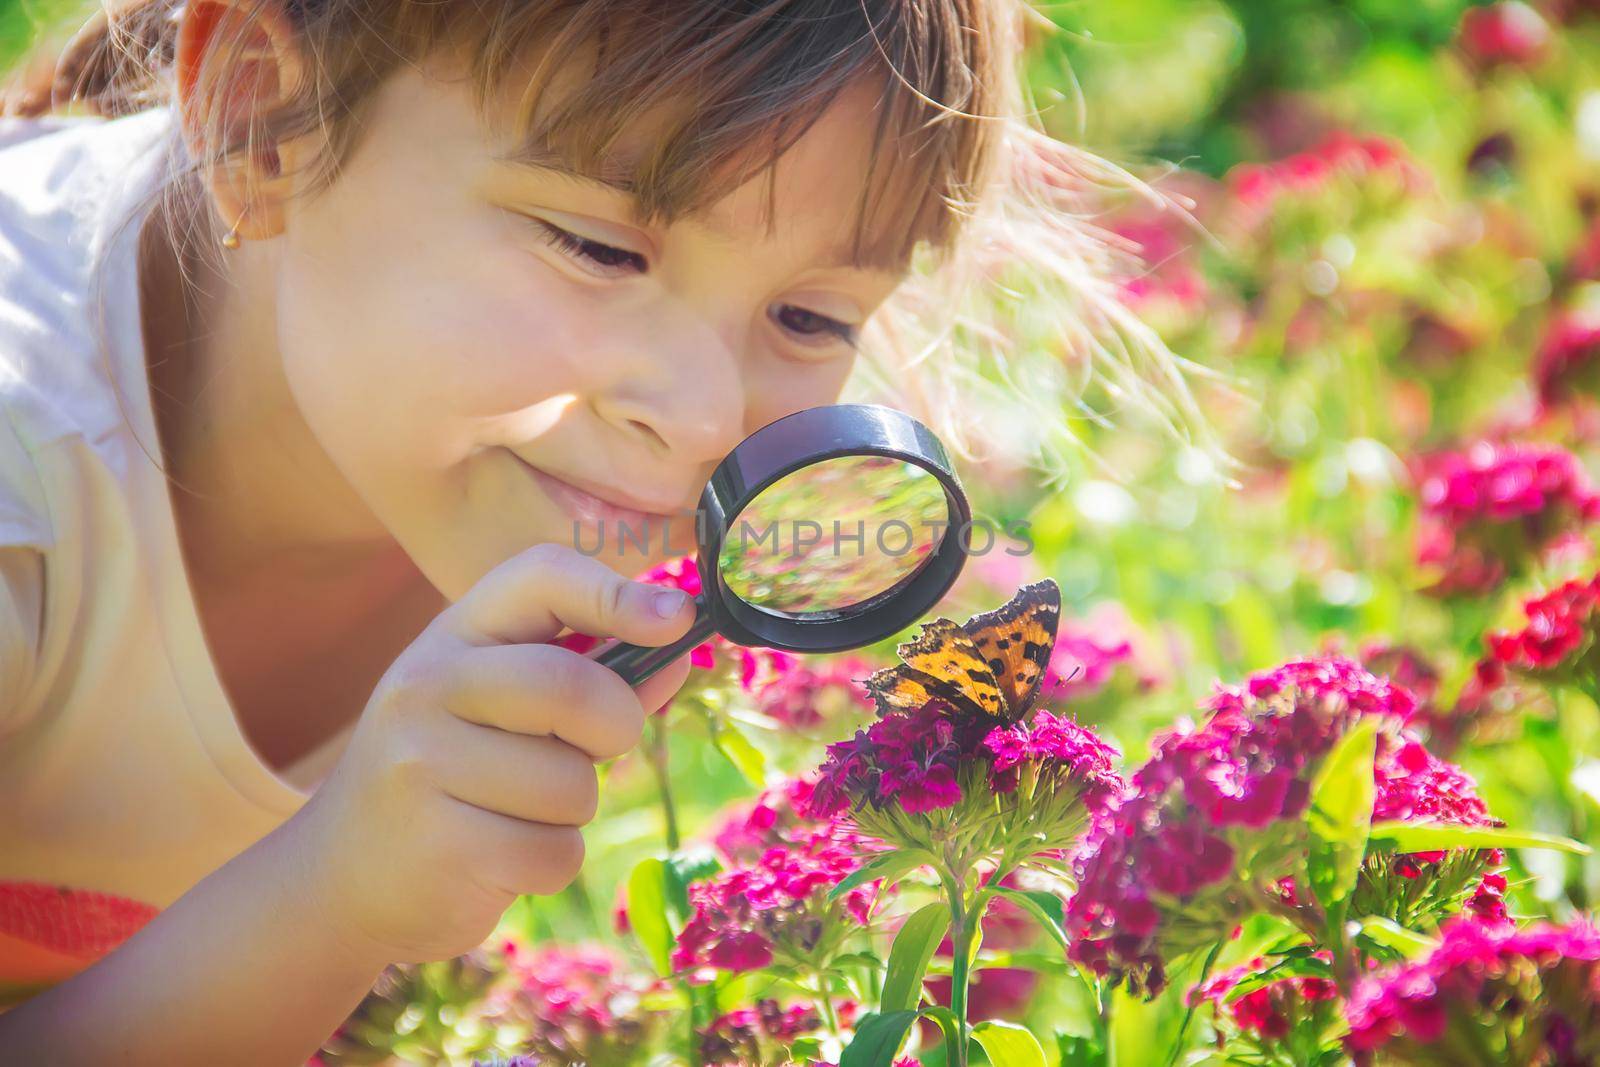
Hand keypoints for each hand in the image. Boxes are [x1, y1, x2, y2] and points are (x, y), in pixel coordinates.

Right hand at [280, 543, 694, 963]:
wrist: (341, 877)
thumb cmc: (451, 774)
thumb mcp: (506, 708)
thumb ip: (593, 678)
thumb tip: (679, 656)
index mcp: (454, 635)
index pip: (540, 575)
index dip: (617, 591)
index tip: (677, 619)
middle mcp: (427, 685)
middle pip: (571, 689)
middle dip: (615, 727)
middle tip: (599, 748)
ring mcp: (422, 765)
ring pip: (571, 786)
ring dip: (571, 812)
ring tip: (513, 812)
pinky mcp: (439, 846)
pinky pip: (555, 853)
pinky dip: (549, 864)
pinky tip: (496, 858)